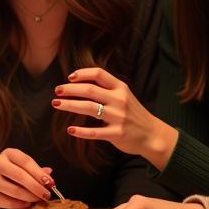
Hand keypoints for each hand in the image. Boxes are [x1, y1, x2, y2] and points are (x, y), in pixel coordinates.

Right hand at [0, 148, 52, 208]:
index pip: (26, 162)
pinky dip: (21, 204)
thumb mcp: (17, 165)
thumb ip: (32, 169)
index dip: (40, 173)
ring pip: (16, 191)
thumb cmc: (4, 172)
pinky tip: (27, 204)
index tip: (50, 183)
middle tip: (47, 195)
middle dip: (37, 188)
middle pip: (21, 177)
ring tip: (38, 200)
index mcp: (7, 153)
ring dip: (31, 198)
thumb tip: (49, 173)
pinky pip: (8, 202)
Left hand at [52, 67, 178, 168]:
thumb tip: (80, 82)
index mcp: (120, 88)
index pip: (99, 74)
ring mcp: (118, 117)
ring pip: (89, 108)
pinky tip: (70, 129)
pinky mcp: (116, 134)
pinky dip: (80, 131)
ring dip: (69, 105)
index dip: (82, 74)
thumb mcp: (124, 96)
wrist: (152, 135)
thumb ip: (107, 89)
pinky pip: (94, 132)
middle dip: (70, 89)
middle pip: (89, 90)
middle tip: (57, 91)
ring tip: (56, 104)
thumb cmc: (133, 114)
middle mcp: (119, 100)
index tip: (69, 77)